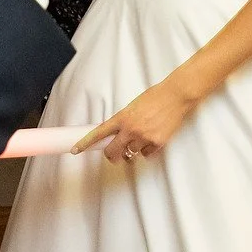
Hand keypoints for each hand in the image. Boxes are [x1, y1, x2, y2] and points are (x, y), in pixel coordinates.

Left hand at [73, 79, 198, 161]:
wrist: (176, 95)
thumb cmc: (156, 97)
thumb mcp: (133, 106)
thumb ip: (123, 119)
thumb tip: (116, 132)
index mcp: (122, 117)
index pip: (98, 133)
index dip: (85, 143)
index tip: (75, 150)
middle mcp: (130, 129)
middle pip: (112, 152)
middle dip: (112, 156)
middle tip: (115, 155)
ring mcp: (143, 137)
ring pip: (131, 155)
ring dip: (133, 151)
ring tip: (141, 139)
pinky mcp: (157, 143)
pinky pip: (147, 154)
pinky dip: (148, 150)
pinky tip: (153, 139)